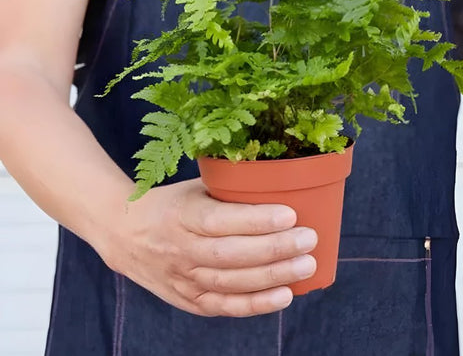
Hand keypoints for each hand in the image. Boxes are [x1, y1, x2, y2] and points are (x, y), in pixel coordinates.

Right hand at [100, 178, 317, 316]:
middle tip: (309, 240)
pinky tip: (284, 296)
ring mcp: (182, 278)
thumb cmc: (171, 204)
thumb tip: (279, 182)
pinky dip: (255, 305)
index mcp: (181, 215)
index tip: (290, 214)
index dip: (256, 220)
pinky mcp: (187, 299)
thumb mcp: (194, 187)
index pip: (219, 220)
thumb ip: (228, 188)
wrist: (125, 234)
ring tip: (306, 265)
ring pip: (230, 283)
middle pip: (231, 255)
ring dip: (272, 277)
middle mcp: (180, 249)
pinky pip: (223, 307)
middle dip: (274, 249)